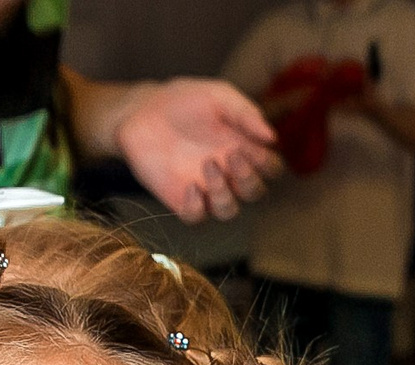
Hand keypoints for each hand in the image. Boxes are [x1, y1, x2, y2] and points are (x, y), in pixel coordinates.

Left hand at [112, 78, 281, 221]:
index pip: (270, 169)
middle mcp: (228, 173)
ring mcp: (204, 188)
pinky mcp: (180, 199)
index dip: (269, 166)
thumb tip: (272, 138)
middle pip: (254, 193)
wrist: (142, 111)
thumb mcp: (219, 97)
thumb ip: (245, 113)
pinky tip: (190, 186)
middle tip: (231, 155)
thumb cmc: (184, 101)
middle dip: (249, 179)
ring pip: (228, 211)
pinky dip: (197, 207)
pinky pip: (197, 217)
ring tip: (208, 165)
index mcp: (243, 148)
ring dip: (224, 194)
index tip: (254, 149)